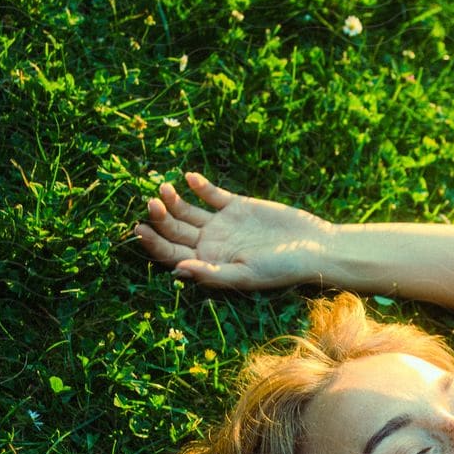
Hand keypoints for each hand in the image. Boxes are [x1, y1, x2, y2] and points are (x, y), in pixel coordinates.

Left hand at [133, 171, 334, 290]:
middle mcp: (211, 244)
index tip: (139, 228)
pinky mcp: (236, 205)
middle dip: (160, 218)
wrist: (313, 246)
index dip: (153, 243)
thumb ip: (211, 273)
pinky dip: (199, 186)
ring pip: (187, 211)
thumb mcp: (246, 274)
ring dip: (173, 200)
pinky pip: (211, 194)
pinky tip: (189, 178)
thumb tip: (177, 271)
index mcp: (209, 264)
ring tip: (163, 189)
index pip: (171, 254)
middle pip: (175, 231)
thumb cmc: (282, 269)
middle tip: (151, 203)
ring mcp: (223, 224)